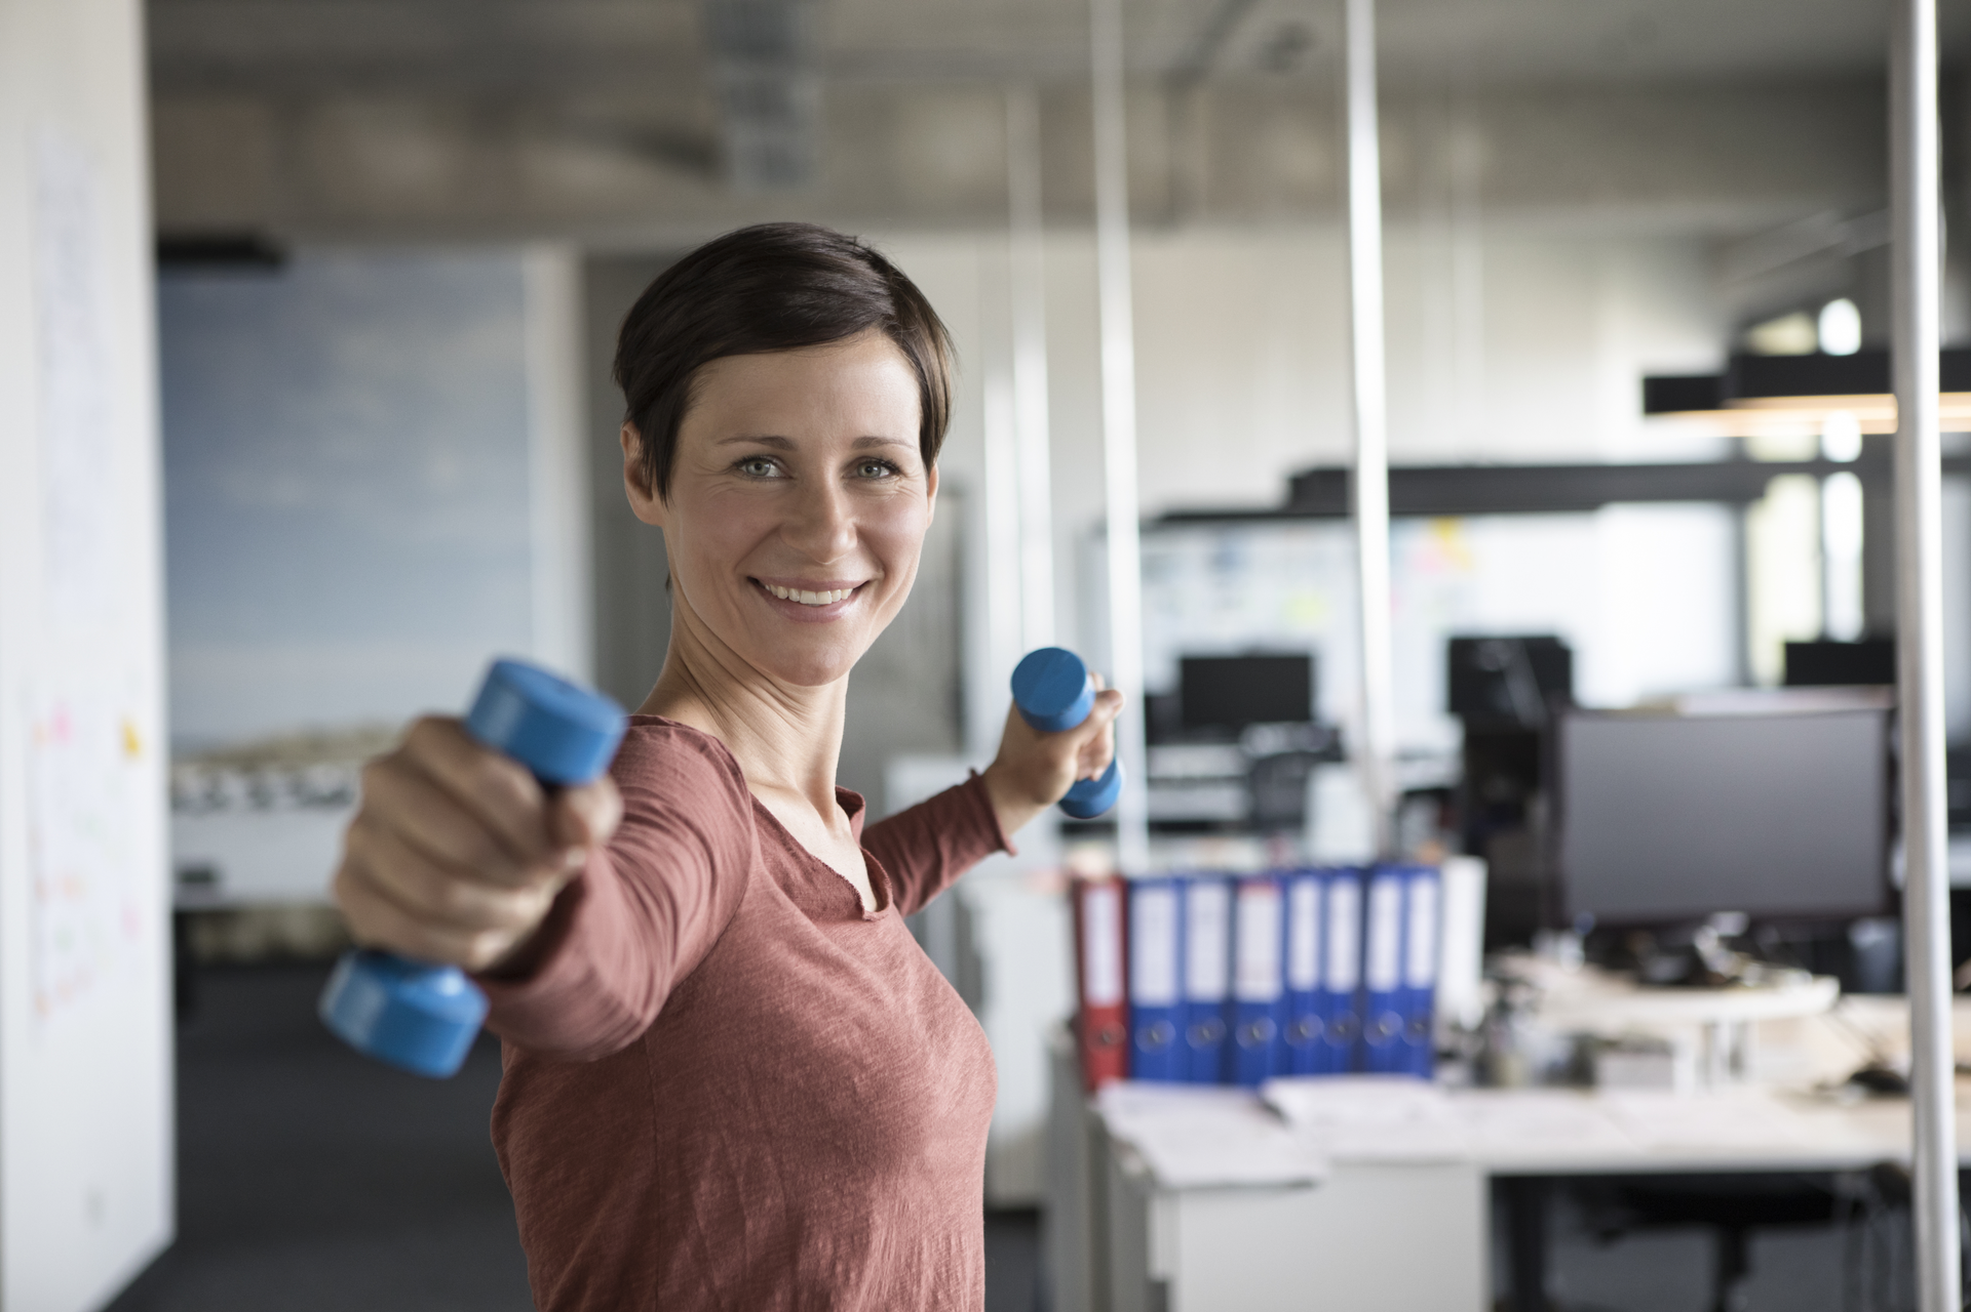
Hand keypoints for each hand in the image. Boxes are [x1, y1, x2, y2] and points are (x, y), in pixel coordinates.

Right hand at [331, 716, 622, 972]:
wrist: (491, 863)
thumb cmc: (532, 818)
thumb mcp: (574, 800)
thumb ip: (589, 804)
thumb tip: (576, 831)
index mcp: (433, 735)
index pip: (480, 772)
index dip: (529, 822)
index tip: (565, 853)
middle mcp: (383, 776)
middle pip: (456, 837)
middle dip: (515, 871)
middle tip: (544, 883)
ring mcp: (359, 834)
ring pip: (433, 888)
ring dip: (494, 910)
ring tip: (523, 907)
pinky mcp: (349, 889)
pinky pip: (404, 929)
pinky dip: (458, 943)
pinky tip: (487, 937)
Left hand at [981, 673, 1124, 836]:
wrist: (1014, 801)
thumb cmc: (1030, 777)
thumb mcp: (1062, 750)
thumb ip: (1089, 723)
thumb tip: (1118, 696)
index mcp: (1039, 691)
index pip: (1089, 683)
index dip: (1099, 712)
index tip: (1086, 741)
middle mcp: (1048, 698)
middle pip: (1099, 704)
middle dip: (1100, 737)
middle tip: (1082, 760)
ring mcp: (1057, 717)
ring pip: (1100, 723)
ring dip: (1099, 750)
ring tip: (1080, 770)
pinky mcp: (1063, 733)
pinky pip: (1094, 736)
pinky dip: (1096, 754)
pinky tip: (1086, 770)